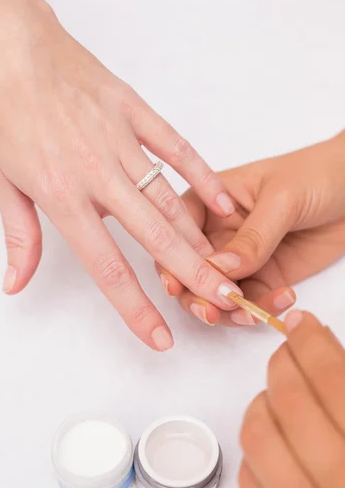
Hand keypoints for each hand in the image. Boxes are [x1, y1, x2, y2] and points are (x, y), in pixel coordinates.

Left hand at [0, 0, 240, 350]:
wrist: (1, 40)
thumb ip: (19, 236)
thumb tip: (16, 282)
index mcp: (60, 193)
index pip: (106, 265)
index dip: (135, 307)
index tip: (159, 335)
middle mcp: (97, 171)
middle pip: (155, 236)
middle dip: (193, 274)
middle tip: (225, 300)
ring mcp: (120, 138)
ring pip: (170, 197)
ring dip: (199, 235)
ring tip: (225, 265)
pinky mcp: (133, 109)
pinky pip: (176, 147)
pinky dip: (201, 175)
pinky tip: (221, 201)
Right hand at [156, 135, 344, 325]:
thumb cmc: (316, 174)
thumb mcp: (280, 199)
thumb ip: (252, 236)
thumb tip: (220, 269)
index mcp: (209, 201)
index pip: (177, 231)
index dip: (172, 258)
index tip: (178, 283)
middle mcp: (217, 233)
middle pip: (189, 270)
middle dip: (197, 294)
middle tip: (213, 310)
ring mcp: (240, 258)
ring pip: (216, 294)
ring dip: (228, 310)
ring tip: (251, 312)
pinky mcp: (264, 277)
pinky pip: (252, 301)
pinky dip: (262, 309)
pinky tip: (285, 298)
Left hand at [239, 311, 344, 487]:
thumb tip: (334, 362)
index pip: (333, 380)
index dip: (313, 343)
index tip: (304, 323)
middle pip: (290, 402)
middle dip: (283, 362)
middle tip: (288, 349)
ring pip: (259, 441)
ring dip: (261, 403)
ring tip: (275, 392)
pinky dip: (255, 456)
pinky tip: (271, 444)